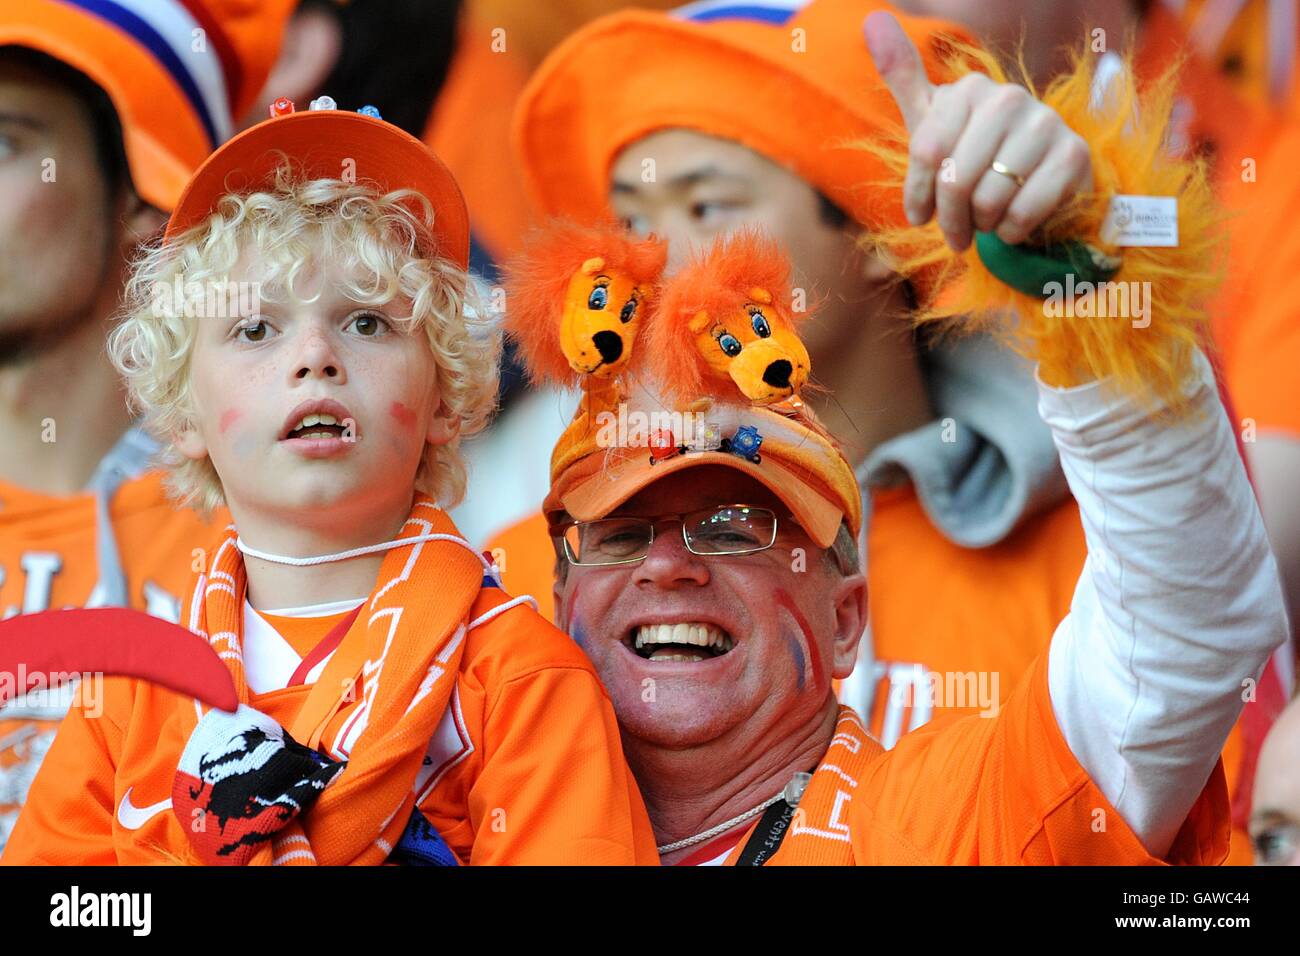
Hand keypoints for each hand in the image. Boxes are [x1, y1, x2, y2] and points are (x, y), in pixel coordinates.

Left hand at [863, 11, 1092, 250]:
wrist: (1040, 184)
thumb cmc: (975, 154)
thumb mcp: (934, 119)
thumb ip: (904, 75)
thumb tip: (872, 18)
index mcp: (970, 89)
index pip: (926, 152)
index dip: (919, 195)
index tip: (920, 216)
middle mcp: (1009, 98)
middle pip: (955, 179)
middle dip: (951, 218)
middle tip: (957, 232)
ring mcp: (1045, 123)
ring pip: (988, 199)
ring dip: (983, 224)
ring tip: (988, 220)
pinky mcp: (1073, 156)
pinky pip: (1023, 212)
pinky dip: (1012, 231)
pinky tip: (1014, 224)